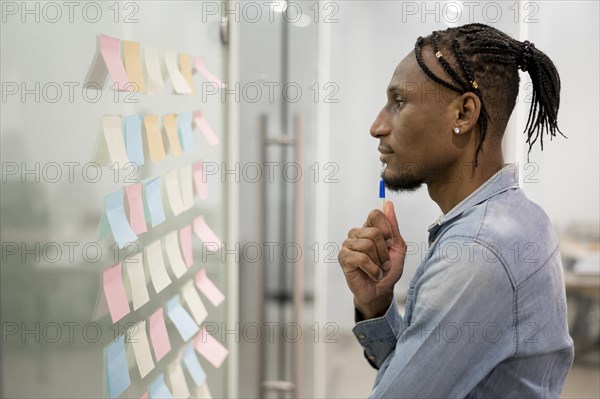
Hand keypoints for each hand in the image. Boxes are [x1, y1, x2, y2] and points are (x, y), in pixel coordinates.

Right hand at [338, 201, 406, 318]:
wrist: (381, 291)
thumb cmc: (388, 269)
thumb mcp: (398, 246)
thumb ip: (393, 225)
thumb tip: (388, 204)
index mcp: (368, 228)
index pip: (375, 214)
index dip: (386, 229)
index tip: (390, 243)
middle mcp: (356, 234)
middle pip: (374, 232)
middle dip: (385, 251)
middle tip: (385, 262)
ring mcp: (348, 245)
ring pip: (368, 245)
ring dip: (379, 262)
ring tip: (379, 269)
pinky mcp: (343, 258)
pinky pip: (361, 258)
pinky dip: (372, 269)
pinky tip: (372, 274)